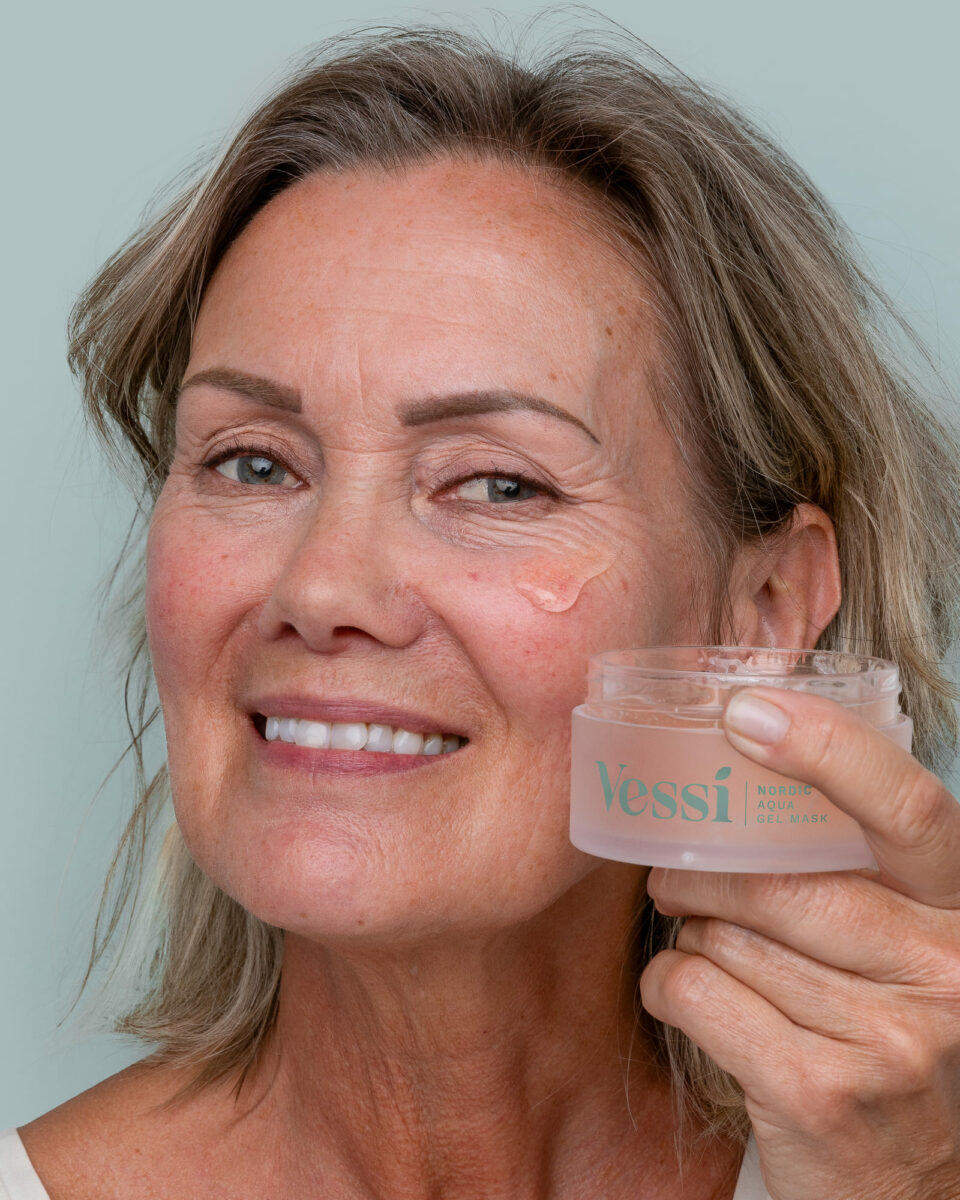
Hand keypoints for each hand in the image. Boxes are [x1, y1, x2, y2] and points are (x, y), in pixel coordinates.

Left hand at [639, 685, 959, 1199]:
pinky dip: (669, 986)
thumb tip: (752, 772)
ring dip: (694, 936)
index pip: (909, 805)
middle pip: (784, 880)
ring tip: (704, 947)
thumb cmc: (891, 1044)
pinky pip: (699, 994)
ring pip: (731, 938)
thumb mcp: (907, 956)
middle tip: (672, 873)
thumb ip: (864, 881)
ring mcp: (892, 1040)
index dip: (826, 747)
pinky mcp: (823, 1094)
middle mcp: (947, 972)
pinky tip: (683, 995)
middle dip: (702, 872)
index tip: (746, 714)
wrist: (918, 1197)